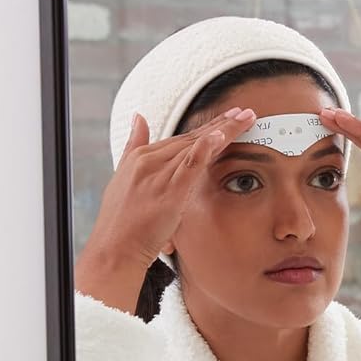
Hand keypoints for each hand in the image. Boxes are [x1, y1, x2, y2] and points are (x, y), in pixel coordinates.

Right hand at [75, 106, 255, 311]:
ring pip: (196, 147)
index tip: (231, 116)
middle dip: (222, 124)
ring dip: (223, 131)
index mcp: (143, 157)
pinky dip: (203, 151)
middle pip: (193, 138)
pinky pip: (189, 167)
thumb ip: (134, 144)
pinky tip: (219, 138)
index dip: (209, 127)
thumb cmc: (122, 219)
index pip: (183, 138)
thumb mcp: (124, 175)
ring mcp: (159, 175)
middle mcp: (150, 160)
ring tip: (245, 119)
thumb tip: (138, 116)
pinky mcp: (168, 192)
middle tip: (247, 112)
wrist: (114, 247)